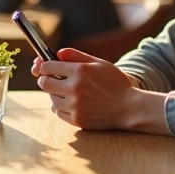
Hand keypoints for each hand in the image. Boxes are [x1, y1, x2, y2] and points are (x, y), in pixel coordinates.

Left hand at [36, 48, 165, 131]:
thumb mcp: (99, 63)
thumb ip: (76, 55)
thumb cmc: (115, 83)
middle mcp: (75, 88)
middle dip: (45, 80)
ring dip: (55, 94)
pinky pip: (58, 112)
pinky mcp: (77, 120)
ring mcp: (75, 106)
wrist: (130, 108)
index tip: (46, 67)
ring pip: (51, 98)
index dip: (44, 66)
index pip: (47, 66)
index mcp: (80, 71)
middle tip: (53, 80)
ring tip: (69, 92)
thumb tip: (57, 53)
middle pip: (44, 83)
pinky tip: (73, 104)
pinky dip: (61, 107)